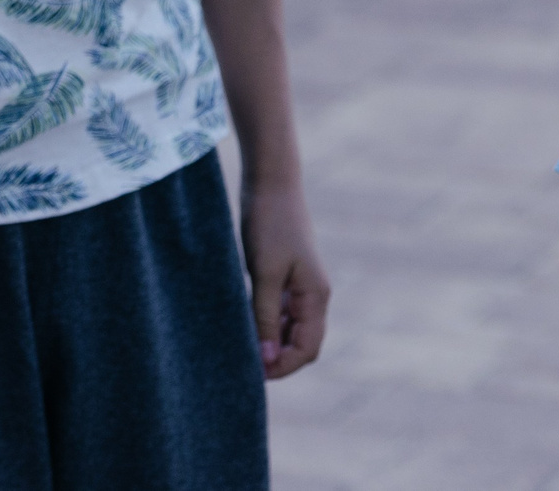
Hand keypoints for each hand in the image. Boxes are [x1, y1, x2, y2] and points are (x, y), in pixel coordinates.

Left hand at [243, 181, 329, 377]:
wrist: (271, 184)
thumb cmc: (268, 225)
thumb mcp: (264, 273)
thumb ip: (266, 315)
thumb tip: (267, 356)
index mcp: (316, 297)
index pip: (306, 349)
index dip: (282, 366)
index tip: (253, 374)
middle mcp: (314, 296)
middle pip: (301, 343)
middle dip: (277, 359)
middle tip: (244, 366)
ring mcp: (302, 286)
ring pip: (290, 329)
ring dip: (271, 342)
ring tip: (242, 349)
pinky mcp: (287, 276)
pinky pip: (282, 311)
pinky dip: (267, 323)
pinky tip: (245, 325)